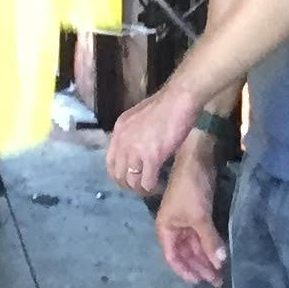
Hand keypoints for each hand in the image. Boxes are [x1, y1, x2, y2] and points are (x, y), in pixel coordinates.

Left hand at [104, 80, 201, 194]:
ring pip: (131, 181)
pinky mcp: (152, 158)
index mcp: (119, 130)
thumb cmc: (164, 105)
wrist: (178, 99)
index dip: (118, 175)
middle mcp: (123, 141)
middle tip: (140, 186)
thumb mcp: (138, 117)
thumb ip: (133, 133)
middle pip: (118, 175)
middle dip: (128, 184)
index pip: (110, 162)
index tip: (129, 179)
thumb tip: (135, 149)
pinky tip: (158, 185)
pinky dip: (152, 187)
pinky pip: (147, 182)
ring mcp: (136, 150)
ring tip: (149, 188)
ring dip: (140, 188)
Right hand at [154, 150, 226, 287]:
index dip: (186, 272)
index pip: (173, 258)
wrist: (197, 160)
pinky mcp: (197, 215)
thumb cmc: (190, 190)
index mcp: (165, 230)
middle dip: (200, 267)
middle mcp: (173, 229)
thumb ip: (209, 241)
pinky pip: (202, 236)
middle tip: (217, 281)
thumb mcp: (199, 217)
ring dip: (207, 258)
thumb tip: (220, 262)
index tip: (201, 283)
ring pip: (195, 246)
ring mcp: (185, 222)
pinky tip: (220, 255)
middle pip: (186, 254)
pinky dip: (210, 246)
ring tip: (221, 273)